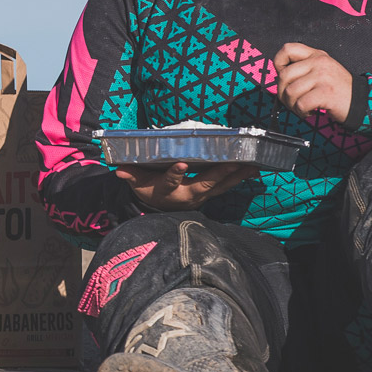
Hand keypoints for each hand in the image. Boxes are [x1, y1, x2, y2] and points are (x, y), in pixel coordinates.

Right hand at [114, 161, 259, 211]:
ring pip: (220, 186)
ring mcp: (201, 195)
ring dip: (236, 176)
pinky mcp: (210, 194)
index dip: (175, 174)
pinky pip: (226, 186)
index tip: (180, 164)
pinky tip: (253, 170)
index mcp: (168, 190)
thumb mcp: (137, 183)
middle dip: (219, 174)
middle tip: (233, 163)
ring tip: (252, 167)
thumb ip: (130, 175)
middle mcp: (187, 194)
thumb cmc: (149, 189)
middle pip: (204, 184)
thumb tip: (118, 169)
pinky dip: (239, 179)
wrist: (161, 209)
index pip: (171, 182)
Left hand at [273, 42, 353, 119]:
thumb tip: (280, 77)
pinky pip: (301, 103)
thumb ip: (304, 68)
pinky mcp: (326, 92)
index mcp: (316, 55)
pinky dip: (301, 112)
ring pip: (290, 92)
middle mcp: (319, 62)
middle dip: (282, 93)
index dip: (278, 63)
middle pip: (284, 76)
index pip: (287, 49)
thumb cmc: (337, 89)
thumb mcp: (322, 70)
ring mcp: (323, 76)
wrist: (361, 102)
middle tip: (292, 101)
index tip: (284, 77)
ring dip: (292, 105)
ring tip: (302, 107)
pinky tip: (310, 111)